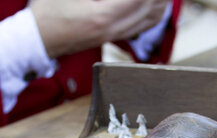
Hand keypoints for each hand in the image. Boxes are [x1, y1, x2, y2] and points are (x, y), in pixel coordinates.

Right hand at [30, 0, 169, 57]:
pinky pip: (140, 28)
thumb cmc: (49, 10)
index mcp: (101, 17)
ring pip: (147, 21)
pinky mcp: (112, 38)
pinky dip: (152, 15)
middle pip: (147, 10)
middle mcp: (112, 30)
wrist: (40, 38)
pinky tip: (156, 5)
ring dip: (159, 4)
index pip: (135, 0)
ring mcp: (113, 36)